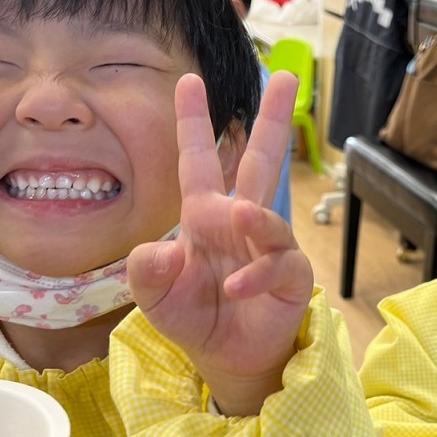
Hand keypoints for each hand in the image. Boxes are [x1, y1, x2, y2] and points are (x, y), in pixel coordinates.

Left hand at [128, 73, 311, 416]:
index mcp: (205, 216)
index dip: (193, 122)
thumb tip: (155, 252)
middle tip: (287, 77)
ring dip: (255, 217)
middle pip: (260, 162)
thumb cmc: (193, 316)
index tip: (188, 80)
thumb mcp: (154, 295)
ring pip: (269, 217)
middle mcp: (240, 223)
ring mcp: (269, 248)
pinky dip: (255, 274)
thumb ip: (146, 272)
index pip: (199, 160)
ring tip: (239, 218)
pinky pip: (278, 265)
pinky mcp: (290, 278)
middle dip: (272, 120)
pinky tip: (235, 287)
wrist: (226, 359)